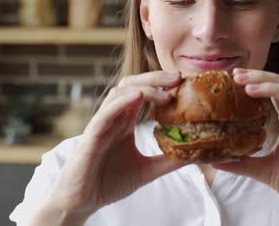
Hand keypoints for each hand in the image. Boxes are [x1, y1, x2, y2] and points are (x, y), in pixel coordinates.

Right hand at [43, 71, 185, 220]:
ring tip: (166, 91)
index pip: (143, 93)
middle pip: (133, 85)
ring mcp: (102, 124)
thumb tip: (196, 155)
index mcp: (124, 122)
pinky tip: (138, 96)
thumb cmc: (109, 182)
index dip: (162, 85)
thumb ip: (168, 161)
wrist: (82, 201)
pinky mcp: (91, 135)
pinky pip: (106, 112)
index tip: (184, 84)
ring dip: (144, 87)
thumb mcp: (147, 170)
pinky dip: (122, 101)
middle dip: (155, 78)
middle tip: (178, 77)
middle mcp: (113, 117)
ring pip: (120, 93)